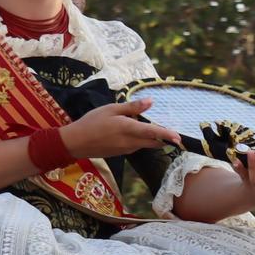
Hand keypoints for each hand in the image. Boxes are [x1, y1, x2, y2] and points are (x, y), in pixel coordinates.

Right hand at [62, 99, 181, 157]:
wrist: (75, 143)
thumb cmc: (91, 122)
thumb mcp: (111, 109)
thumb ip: (132, 107)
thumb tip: (150, 101)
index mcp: (128, 129)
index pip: (153, 132)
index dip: (167, 135)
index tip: (179, 138)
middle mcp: (130, 142)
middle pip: (153, 142)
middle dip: (164, 138)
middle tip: (172, 131)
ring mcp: (125, 150)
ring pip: (145, 145)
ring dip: (152, 138)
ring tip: (155, 127)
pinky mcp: (120, 153)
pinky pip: (136, 146)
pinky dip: (141, 140)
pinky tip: (135, 131)